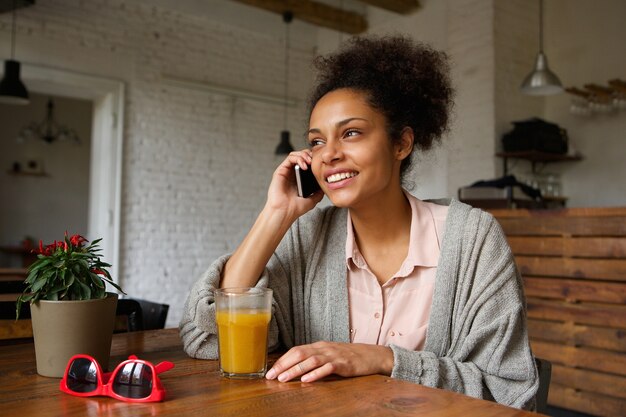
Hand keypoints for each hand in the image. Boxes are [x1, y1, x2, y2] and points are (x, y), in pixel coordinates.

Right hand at [265, 150, 323, 220]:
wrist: (285, 212)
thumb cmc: (295, 208)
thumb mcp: (313, 199)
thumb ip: (319, 191)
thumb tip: (326, 185)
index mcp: (300, 179)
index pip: (307, 163)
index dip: (314, 160)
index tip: (321, 163)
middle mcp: (292, 174)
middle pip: (301, 156)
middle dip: (310, 155)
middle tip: (315, 160)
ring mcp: (286, 172)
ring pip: (295, 154)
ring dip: (304, 155)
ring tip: (310, 162)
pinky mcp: (280, 171)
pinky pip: (289, 158)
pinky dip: (298, 158)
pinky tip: (304, 165)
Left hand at [265, 341, 393, 382]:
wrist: (372, 355)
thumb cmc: (349, 357)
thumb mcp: (329, 354)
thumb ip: (314, 358)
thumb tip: (294, 367)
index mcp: (319, 346)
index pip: (296, 350)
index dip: (282, 360)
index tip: (270, 371)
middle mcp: (324, 348)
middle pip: (300, 354)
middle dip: (284, 365)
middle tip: (271, 375)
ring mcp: (334, 355)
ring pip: (311, 360)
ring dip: (295, 370)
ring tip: (284, 379)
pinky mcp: (344, 364)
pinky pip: (328, 368)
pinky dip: (316, 374)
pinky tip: (307, 380)